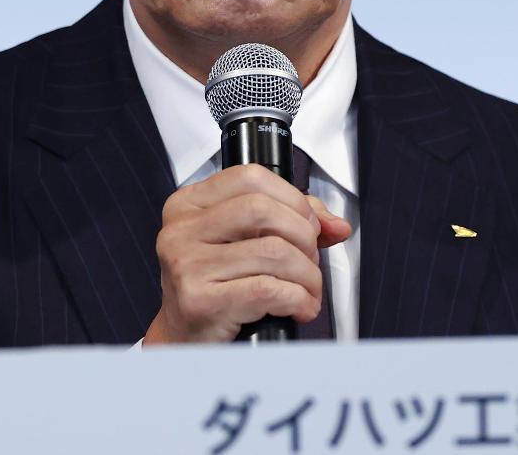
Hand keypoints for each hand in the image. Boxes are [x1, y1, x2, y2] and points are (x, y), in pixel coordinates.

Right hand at [142, 164, 352, 343]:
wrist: (183, 340)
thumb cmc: (215, 287)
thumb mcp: (243, 242)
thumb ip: (290, 221)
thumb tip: (336, 225)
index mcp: (189, 204)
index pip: (250, 177)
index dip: (292, 198)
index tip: (308, 224)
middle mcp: (181, 231)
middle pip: (263, 210)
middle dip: (303, 236)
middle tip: (309, 259)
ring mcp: (187, 265)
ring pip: (273, 252)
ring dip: (306, 275)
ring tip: (307, 289)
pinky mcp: (200, 301)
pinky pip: (268, 290)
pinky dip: (298, 299)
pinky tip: (300, 307)